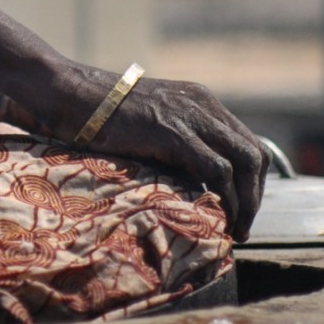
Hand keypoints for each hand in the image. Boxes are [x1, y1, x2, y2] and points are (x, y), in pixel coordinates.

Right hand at [6, 64, 267, 243]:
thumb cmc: (96, 114)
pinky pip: (217, 170)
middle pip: (253, 154)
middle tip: (242, 227)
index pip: (246, 143)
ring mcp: (190, 116)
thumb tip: (187, 181)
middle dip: (255, 196)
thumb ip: (173, 140)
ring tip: (233, 230)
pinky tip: (216, 218)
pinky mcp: (173, 132)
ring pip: (243, 163)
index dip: (251, 182)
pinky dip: (225, 198)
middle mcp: (202, 104)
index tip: (240, 210)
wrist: (69, 93)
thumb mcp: (148, 121)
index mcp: (199, 100)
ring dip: (246, 202)